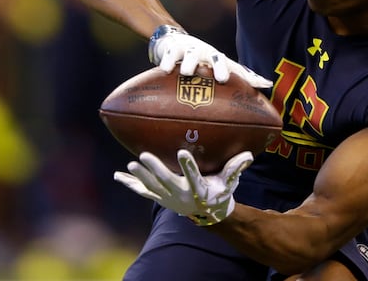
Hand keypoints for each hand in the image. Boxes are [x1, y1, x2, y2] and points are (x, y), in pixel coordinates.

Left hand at [114, 149, 253, 225]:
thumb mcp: (229, 182)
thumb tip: (249, 155)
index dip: (188, 166)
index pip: (194, 177)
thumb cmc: (219, 192)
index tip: (181, 152)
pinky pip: (143, 192)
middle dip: (155, 169)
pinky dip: (131, 184)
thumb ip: (235, 168)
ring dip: (140, 177)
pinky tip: (118, 175)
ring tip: (130, 164)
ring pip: (152, 187)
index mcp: (199, 190)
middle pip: (166, 182)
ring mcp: (168, 198)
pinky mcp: (159, 198)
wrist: (207, 214)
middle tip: (143, 156)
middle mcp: (182, 195)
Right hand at [148, 25, 272, 87]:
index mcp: (220, 62)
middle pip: (217, 58)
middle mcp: (208, 54)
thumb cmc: (200, 62)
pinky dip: (168, 62)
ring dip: (190, 64)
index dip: (250, 78)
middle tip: (221, 79)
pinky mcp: (173, 48)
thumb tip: (264, 90)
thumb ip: (237, 80)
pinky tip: (166, 70)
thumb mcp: (216, 69)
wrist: (175, 41)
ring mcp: (191, 50)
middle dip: (220, 68)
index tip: (263, 86)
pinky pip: (171, 54)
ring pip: (192, 55)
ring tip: (186, 72)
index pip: (238, 69)